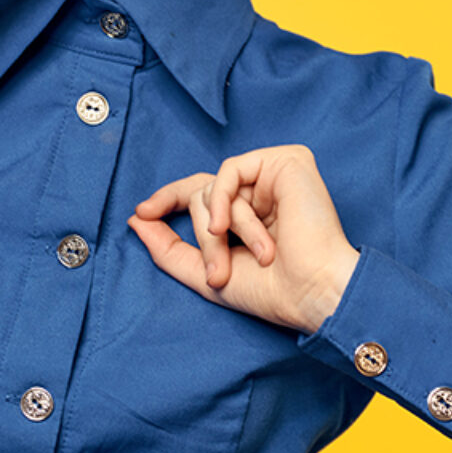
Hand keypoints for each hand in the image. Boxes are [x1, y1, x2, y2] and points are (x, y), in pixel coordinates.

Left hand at [127, 144, 360, 334]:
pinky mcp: (287, 162)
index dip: (168, 198)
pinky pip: (230, 169)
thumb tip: (136, 219)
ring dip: (222, 231)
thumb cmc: (271, 290)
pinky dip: (223, 199)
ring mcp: (273, 175)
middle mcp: (260, 191)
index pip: (200, 193)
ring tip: (256, 257)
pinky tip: (230, 226)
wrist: (313, 290)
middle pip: (203, 194)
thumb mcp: (207, 274)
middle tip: (221, 273)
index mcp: (247, 213)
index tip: (143, 213)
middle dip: (205, 237)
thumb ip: (170, 248)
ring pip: (215, 186)